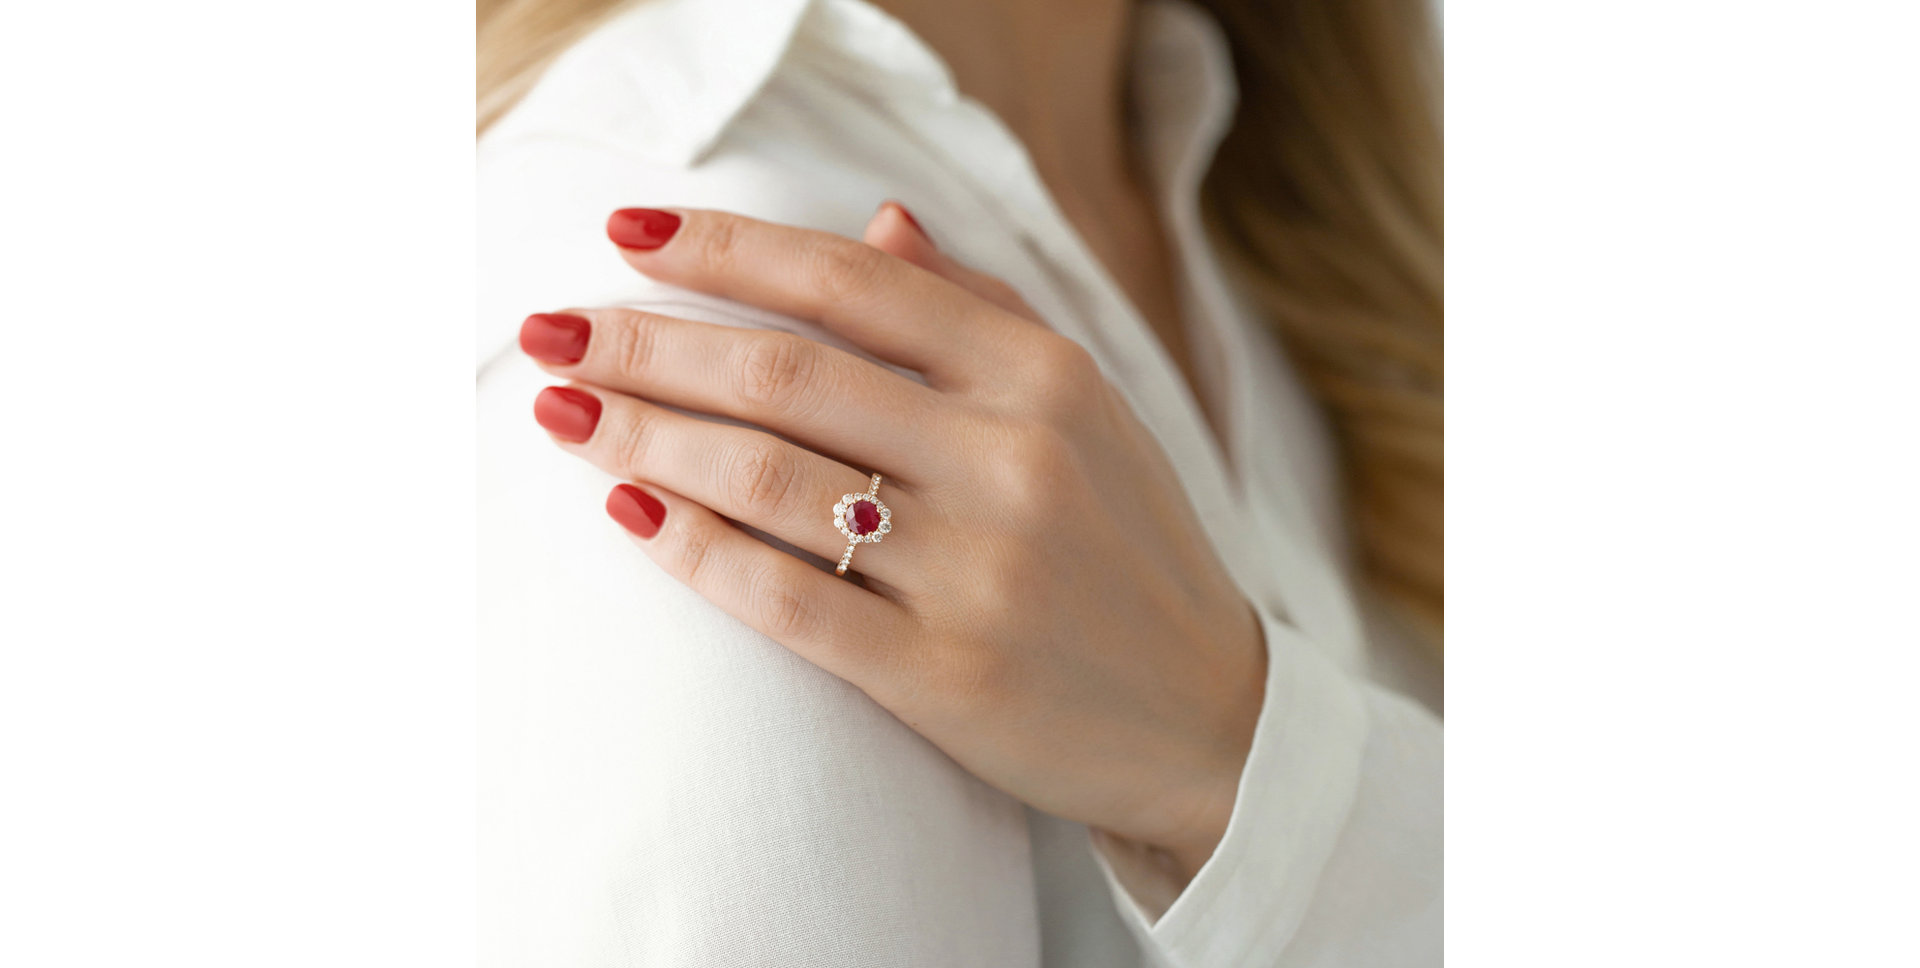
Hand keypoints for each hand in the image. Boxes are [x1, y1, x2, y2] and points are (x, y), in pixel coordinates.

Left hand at [519, 204, 1265, 879]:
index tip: (626, 233)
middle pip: (786, 372)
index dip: (726, 248)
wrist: (1209, 720)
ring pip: (769, 479)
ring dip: (644, 436)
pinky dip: (696, 548)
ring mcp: (977, 570)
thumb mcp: (1086, 406)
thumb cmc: (1127, 545)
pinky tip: (630, 511)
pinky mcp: (943, 674)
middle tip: (553, 329)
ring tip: (563, 412)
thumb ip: (981, 310)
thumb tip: (876, 221)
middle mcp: (1012, 458)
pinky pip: (786, 599)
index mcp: (1043, 375)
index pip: (852, 281)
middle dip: (648, 342)